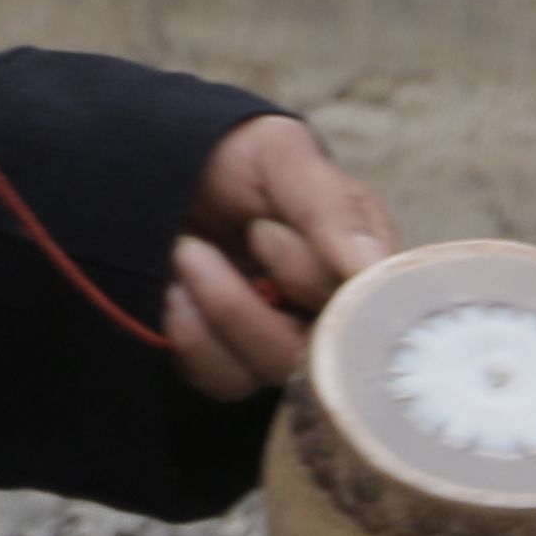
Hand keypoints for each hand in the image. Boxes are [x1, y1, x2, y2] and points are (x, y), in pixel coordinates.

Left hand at [162, 116, 399, 402]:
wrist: (165, 163)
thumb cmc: (236, 155)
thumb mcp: (281, 155)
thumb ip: (329, 206)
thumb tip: (370, 266)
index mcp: (359, 264)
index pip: (367, 310)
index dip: (312, 283)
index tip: (263, 234)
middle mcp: (329, 310)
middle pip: (318, 358)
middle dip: (246, 307)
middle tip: (195, 248)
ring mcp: (281, 338)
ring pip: (267, 372)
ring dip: (214, 317)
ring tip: (181, 257)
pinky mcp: (232, 357)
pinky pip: (225, 380)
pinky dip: (192, 339)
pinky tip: (171, 291)